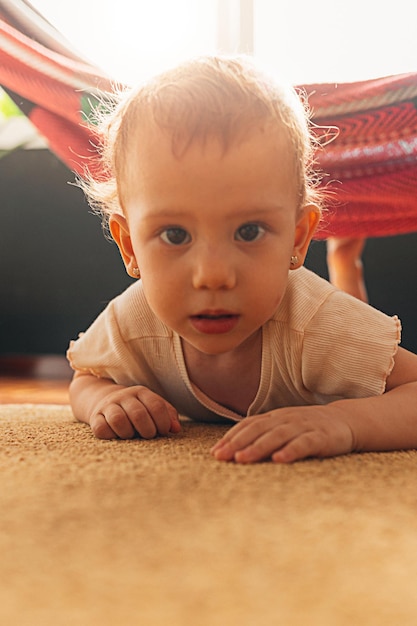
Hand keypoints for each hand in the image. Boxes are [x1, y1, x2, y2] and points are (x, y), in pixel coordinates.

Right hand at [89, 385, 180, 439]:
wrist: (105, 401)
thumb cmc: (137, 408)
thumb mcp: (153, 406)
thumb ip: (168, 416)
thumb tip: (176, 429)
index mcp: (141, 392)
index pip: (156, 406)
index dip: (163, 422)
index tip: (164, 431)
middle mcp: (124, 397)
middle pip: (138, 414)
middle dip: (147, 430)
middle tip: (149, 435)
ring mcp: (108, 406)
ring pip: (118, 420)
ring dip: (128, 433)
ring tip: (132, 436)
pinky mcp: (95, 418)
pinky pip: (101, 429)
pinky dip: (111, 436)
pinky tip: (117, 436)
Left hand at [210, 406, 354, 463]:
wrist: (346, 421)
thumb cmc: (308, 428)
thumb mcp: (284, 428)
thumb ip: (264, 435)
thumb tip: (235, 451)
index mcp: (275, 417)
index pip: (249, 425)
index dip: (231, 437)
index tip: (215, 452)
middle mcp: (286, 419)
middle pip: (258, 430)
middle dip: (237, 443)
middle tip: (220, 457)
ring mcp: (303, 427)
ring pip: (277, 436)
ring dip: (258, 447)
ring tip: (241, 459)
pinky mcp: (321, 438)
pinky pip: (304, 444)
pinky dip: (290, 451)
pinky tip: (279, 460)